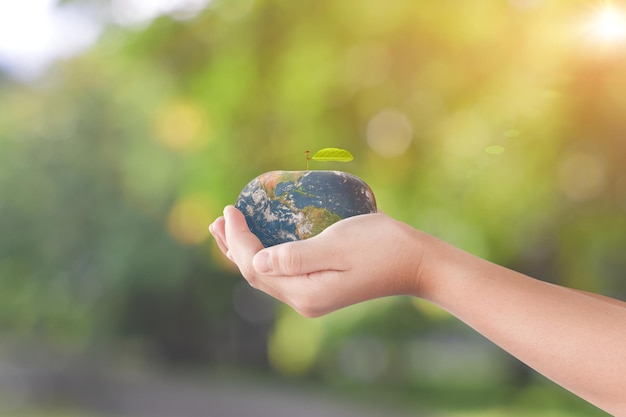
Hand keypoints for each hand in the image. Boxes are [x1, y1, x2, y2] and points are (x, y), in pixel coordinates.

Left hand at [209, 206, 424, 316]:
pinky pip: (282, 273)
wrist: (417, 263)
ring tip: (228, 230)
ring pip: (267, 275)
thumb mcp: (337, 246)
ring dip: (246, 251)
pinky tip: (263, 242)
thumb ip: (296, 256)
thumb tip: (258, 262)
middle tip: (217, 220)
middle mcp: (303, 301)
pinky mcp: (320, 288)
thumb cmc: (381, 246)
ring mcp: (312, 297)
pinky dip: (266, 255)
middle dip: (233, 247)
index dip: (237, 239)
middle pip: (256, 275)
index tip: (230, 209)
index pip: (256, 266)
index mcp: (304, 293)